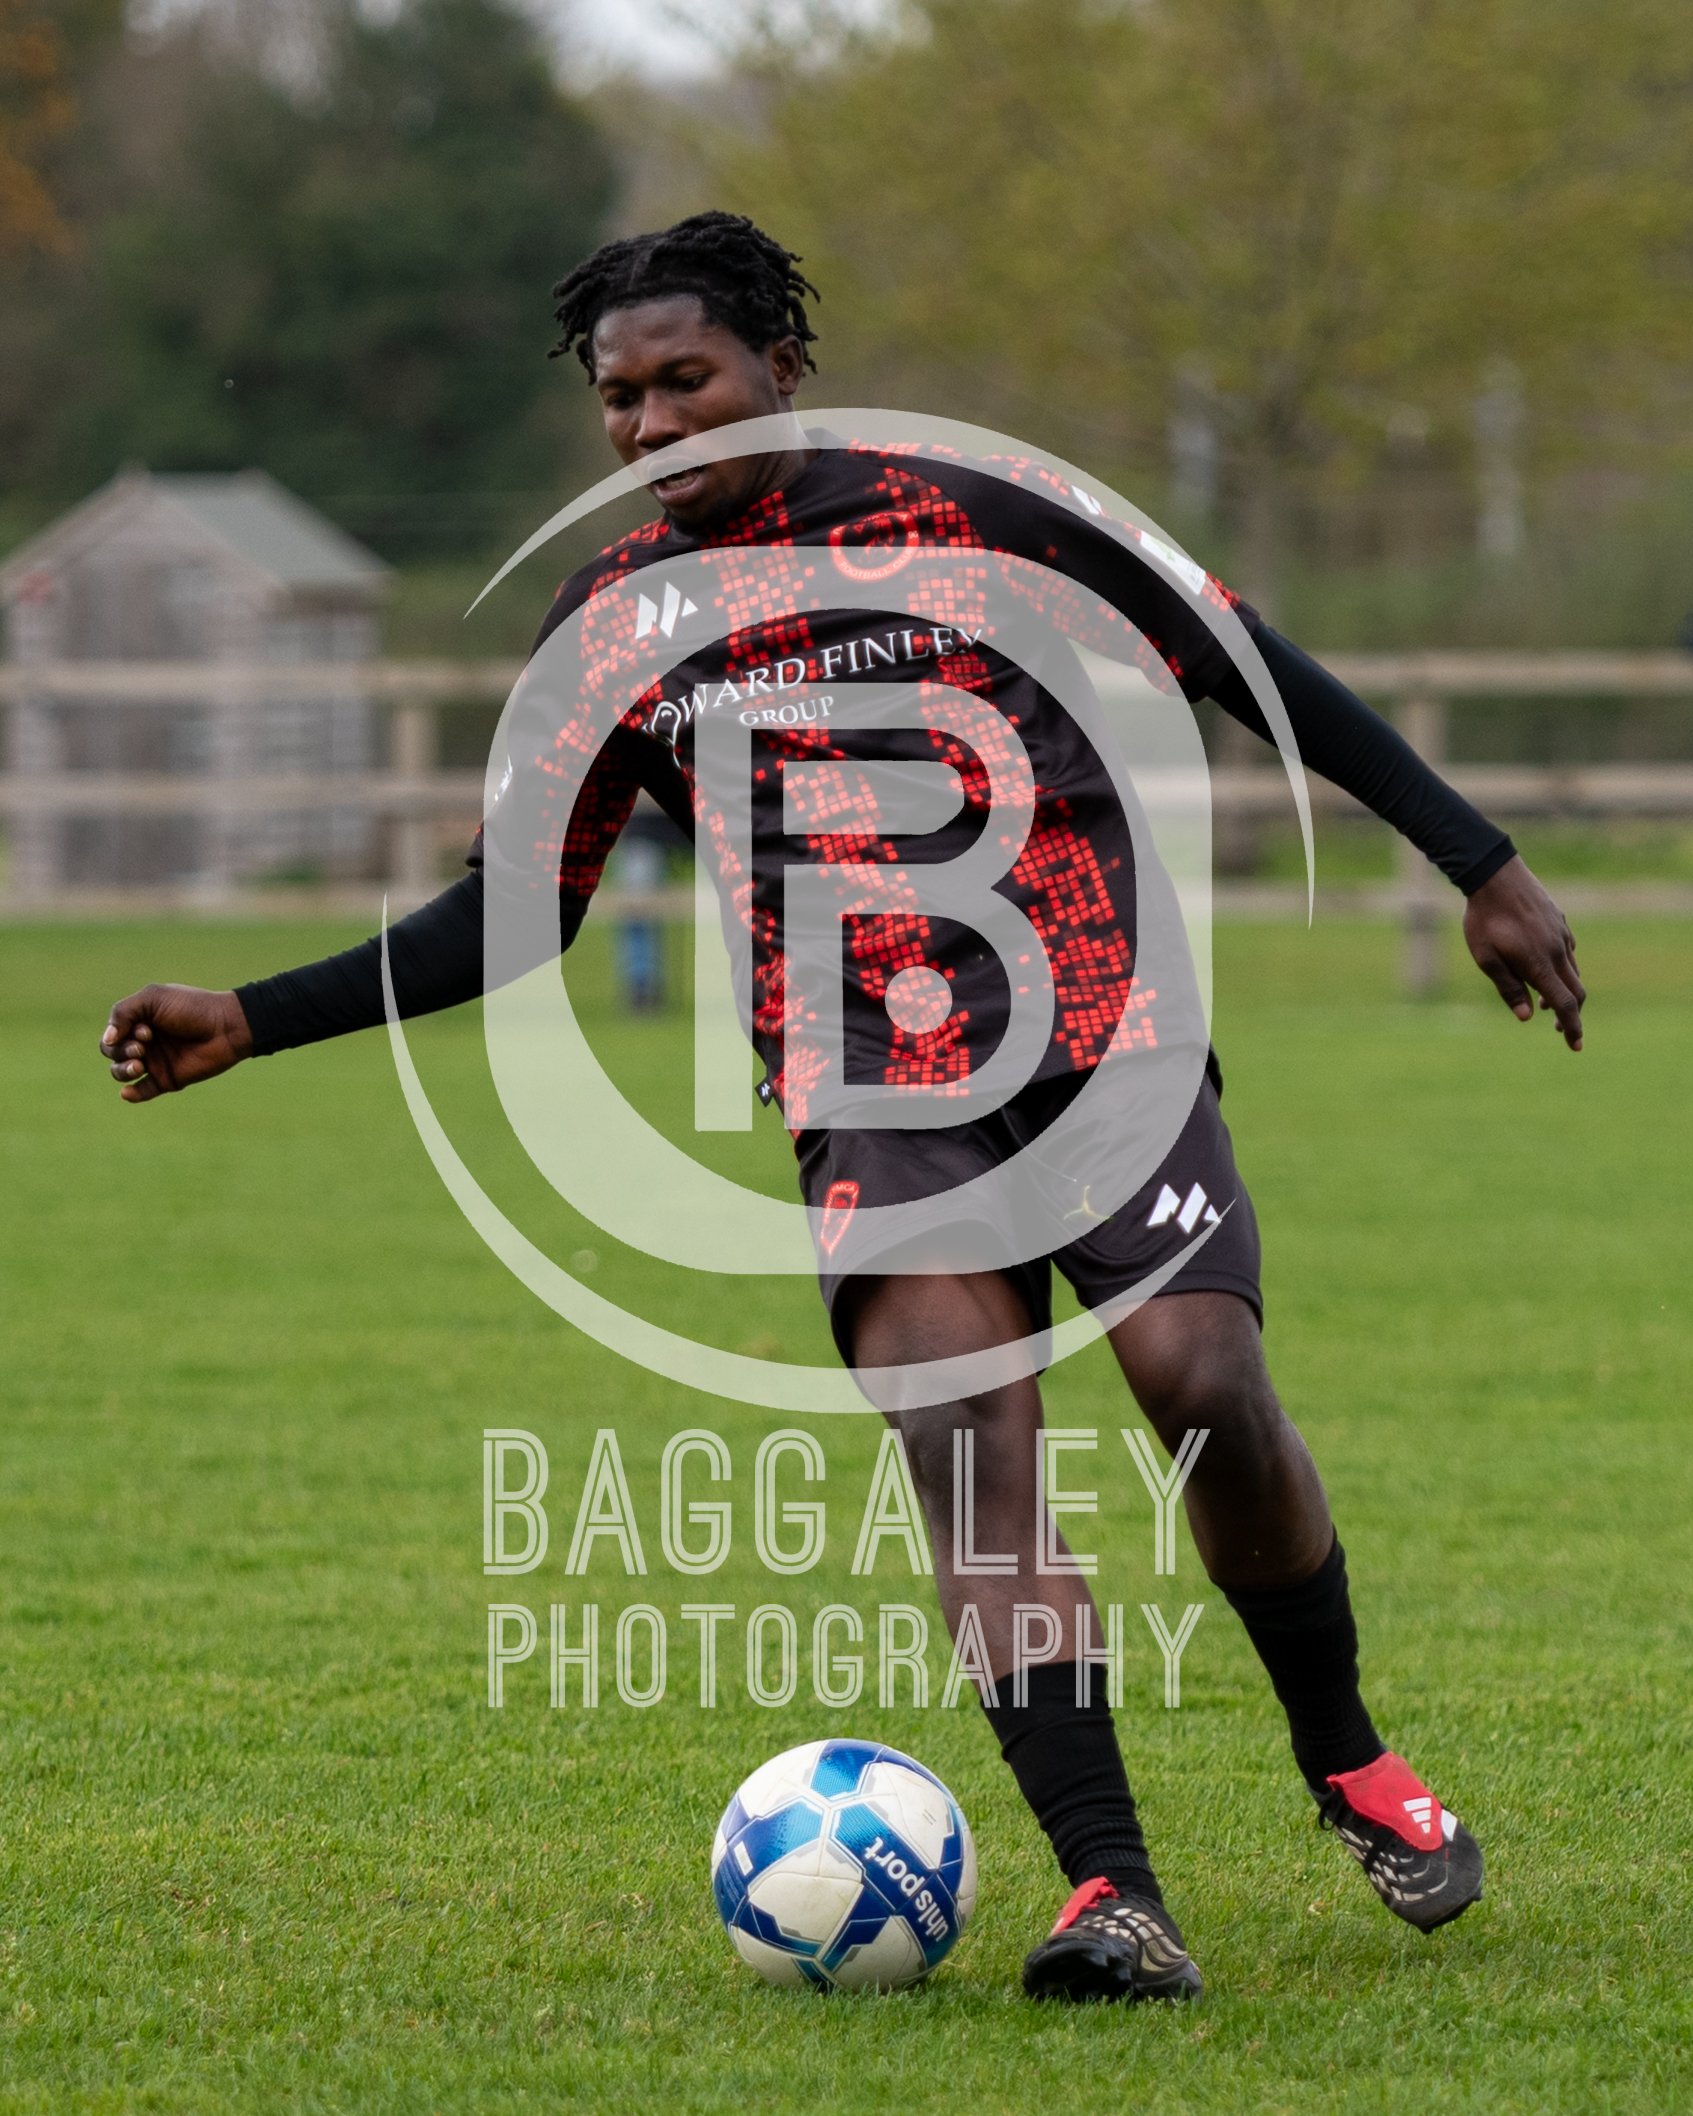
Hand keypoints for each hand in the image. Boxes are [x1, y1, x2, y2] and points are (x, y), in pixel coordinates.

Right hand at [99, 985, 254, 1102]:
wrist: (226, 1027)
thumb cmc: (192, 1008)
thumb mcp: (153, 999)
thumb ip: (123, 1012)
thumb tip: (107, 1039)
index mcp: (138, 1021)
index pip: (111, 1033)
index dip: (120, 1034)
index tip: (147, 1029)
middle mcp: (143, 1042)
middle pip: (111, 1053)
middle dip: (120, 1051)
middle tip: (142, 1047)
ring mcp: (154, 1061)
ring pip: (121, 1072)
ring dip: (122, 1070)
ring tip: (139, 1065)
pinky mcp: (167, 1079)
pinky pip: (142, 1091)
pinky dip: (131, 1094)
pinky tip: (128, 1092)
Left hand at [1462, 855, 1584, 1050]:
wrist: (1495, 875)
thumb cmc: (1484, 920)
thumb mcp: (1486, 959)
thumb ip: (1508, 988)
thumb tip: (1525, 1018)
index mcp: (1539, 964)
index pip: (1565, 1004)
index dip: (1572, 1027)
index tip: (1575, 1046)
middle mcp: (1557, 951)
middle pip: (1576, 991)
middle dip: (1572, 1014)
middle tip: (1559, 1030)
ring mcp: (1562, 935)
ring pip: (1573, 971)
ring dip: (1564, 991)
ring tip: (1543, 1002)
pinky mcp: (1560, 922)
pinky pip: (1569, 952)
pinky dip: (1563, 969)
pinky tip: (1545, 968)